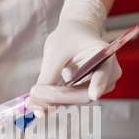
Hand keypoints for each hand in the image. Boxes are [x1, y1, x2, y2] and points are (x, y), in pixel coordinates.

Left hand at [28, 0, 121, 116]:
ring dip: (52, 103)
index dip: (98, 85)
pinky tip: (37, 105)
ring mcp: (100, 86)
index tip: (94, 94)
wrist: (75, 33)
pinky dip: (53, 102)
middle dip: (57, 98)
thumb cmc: (68, 36)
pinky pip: (71, 100)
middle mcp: (108, 74)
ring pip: (75, 100)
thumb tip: (36, 100)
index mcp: (105, 55)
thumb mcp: (55, 51)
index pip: (103, 74)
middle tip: (33, 99)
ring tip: (31, 102)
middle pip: (84, 94)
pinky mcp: (87, 92)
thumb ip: (49, 75)